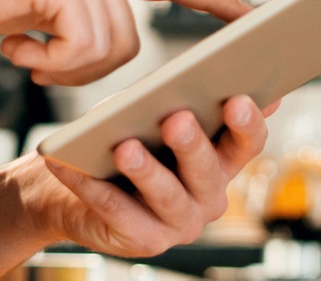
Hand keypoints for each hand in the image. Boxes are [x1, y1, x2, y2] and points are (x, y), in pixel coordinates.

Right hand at [0, 0, 248, 85]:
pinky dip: (45, 61)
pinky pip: (77, 48)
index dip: (213, 0)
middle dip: (84, 69)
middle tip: (40, 60)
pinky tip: (16, 42)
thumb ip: (83, 21)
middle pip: (127, 46)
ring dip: (59, 67)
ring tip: (24, 45)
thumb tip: (106, 56)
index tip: (253, 15)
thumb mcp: (44, 9)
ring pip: (104, 52)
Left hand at [28, 96, 272, 258]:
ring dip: (146, 171)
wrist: (79, 190)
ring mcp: (180, 224)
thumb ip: (169, 97)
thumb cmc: (122, 139)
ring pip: (167, 195)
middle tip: (177, 119)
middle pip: (207, 170)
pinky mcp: (145, 241)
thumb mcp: (146, 113)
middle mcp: (209, 195)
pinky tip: (72, 164)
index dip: (247, 123)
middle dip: (191, 144)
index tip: (237, 99)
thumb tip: (178, 79)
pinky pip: (118, 211)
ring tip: (125, 148)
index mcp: (220, 160)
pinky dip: (93, 186)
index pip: (247, 143)